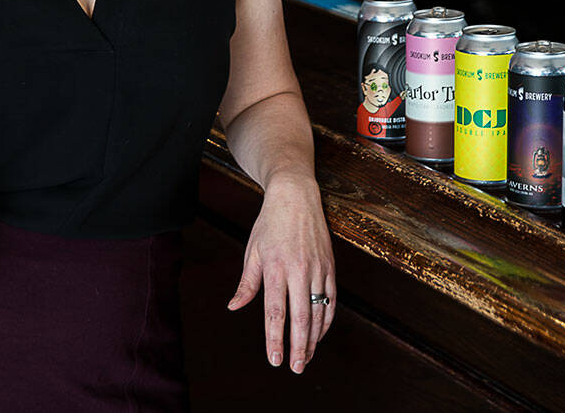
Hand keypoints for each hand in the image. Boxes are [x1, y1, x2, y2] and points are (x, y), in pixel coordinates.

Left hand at [227, 173, 334, 373]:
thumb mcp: (252, 251)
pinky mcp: (330, 266)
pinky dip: (326, 320)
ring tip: (307, 358)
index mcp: (275, 268)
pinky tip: (319, 334)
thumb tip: (234, 307)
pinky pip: (331, 300)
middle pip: (300, 317)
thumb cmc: (269, 224)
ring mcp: (317, 268)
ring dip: (313, 338)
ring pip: (319, 312)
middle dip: (298, 346)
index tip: (274, 359)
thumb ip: (246, 283)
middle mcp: (298, 270)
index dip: (275, 339)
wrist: (296, 196)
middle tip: (296, 368)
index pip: (275, 312)